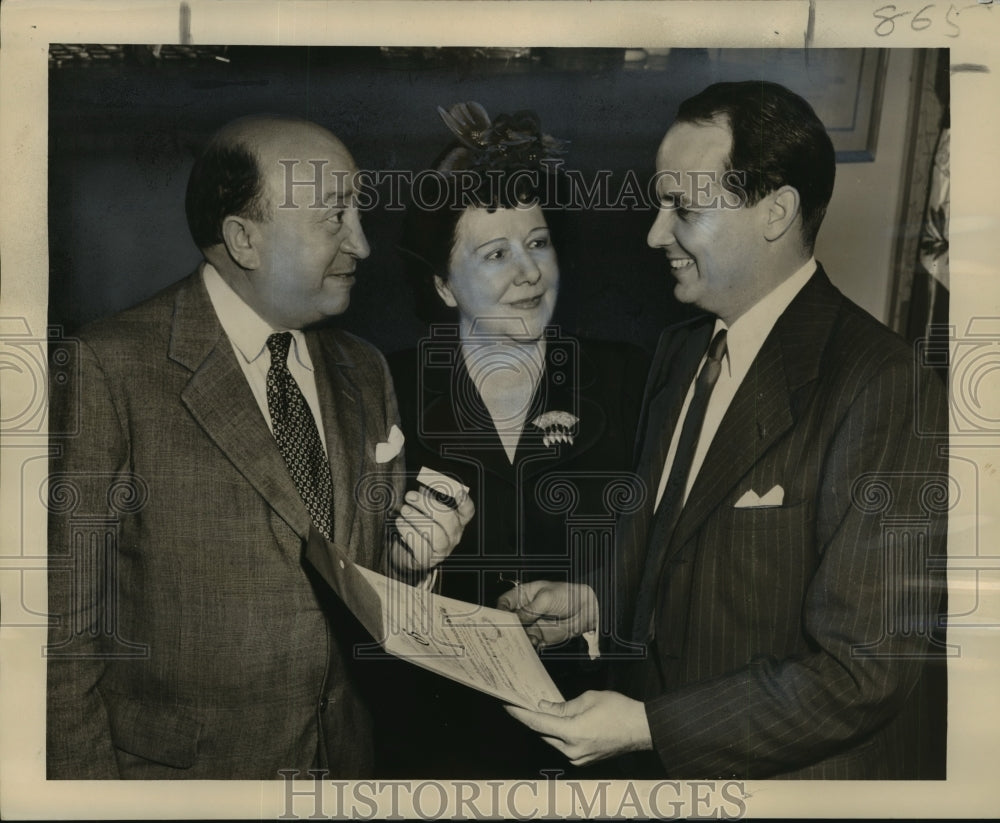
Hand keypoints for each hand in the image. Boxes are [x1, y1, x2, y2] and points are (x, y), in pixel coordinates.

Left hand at [391, 488, 473, 572]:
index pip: (467, 511)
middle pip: (449, 519)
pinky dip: (409, 532)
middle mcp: (453, 536)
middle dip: (428, 505)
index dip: (465, 502)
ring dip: (417, 519)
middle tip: (410, 496)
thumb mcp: (423, 509)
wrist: (404, 553)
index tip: (458, 492)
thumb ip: (427, 496)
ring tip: (404, 510)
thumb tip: (424, 482)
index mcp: (457, 521)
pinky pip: (421, 547)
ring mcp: (442, 550)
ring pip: (436, 534)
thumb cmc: (417, 527)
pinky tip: (401, 523)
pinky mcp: (427, 560)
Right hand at [496, 580, 596, 648]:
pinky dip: (529, 644)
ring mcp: (532, 623)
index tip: (500, 619)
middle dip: (506, 628)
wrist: (586, 609)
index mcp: (523, 595)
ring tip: (523, 640)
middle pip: (509, 620)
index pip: (504, 602)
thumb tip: (515, 619)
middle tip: (507, 634)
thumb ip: (529, 610)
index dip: (500, 610)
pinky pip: (530, 642)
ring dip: (518, 638)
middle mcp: (525, 610)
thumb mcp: (546, 598)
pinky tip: (533, 643)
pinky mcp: (540, 635)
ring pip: (518, 633)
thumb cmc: (567, 595)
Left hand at [505, 691, 651, 765]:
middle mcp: (573, 751)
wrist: (642, 729)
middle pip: (544, 734)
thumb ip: (563, 706)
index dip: (521, 714)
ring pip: (554, 741)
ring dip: (549, 728)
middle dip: (535, 719)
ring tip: (544, 711)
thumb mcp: (588, 699)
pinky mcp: (585, 761)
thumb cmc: (619, 710)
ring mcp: (579, 759)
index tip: (509, 706)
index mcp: (573, 733)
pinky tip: (561, 724)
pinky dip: (560, 735)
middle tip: (526, 704)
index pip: (538, 724)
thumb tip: (545, 709)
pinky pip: (565, 747)